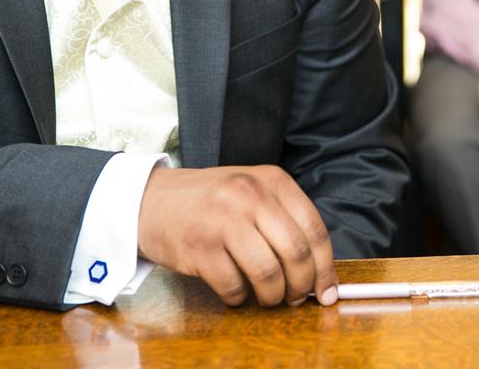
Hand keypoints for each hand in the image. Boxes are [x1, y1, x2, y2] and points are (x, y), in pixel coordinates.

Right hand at [137, 165, 338, 306]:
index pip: (314, 229)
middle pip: (296, 253)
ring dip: (272, 296)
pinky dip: (239, 297)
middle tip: (296, 298)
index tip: (327, 289)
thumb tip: (316, 268)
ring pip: (268, 273)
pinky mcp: (200, 246)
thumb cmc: (209, 201)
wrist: (151, 199)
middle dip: (302, 285)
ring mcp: (224, 220)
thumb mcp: (252, 191)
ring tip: (267, 297)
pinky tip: (235, 290)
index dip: (325, 266)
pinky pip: (233, 286)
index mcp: (272, 180)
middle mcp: (250, 195)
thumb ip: (284, 219)